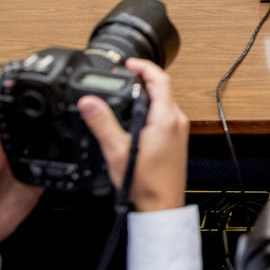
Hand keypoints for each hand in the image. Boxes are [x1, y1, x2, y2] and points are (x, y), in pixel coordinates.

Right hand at [79, 58, 188, 211]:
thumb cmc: (145, 183)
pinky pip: (166, 116)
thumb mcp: (117, 150)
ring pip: (164, 103)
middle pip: (163, 89)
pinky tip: (136, 119)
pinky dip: (151, 110)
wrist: (162, 207)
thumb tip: (89, 102)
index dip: (144, 66)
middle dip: (143, 80)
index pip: (160, 79)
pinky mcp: (178, 141)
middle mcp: (177, 122)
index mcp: (166, 118)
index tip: (130, 63)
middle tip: (124, 77)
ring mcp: (180, 132)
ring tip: (126, 95)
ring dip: (147, 96)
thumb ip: (102, 123)